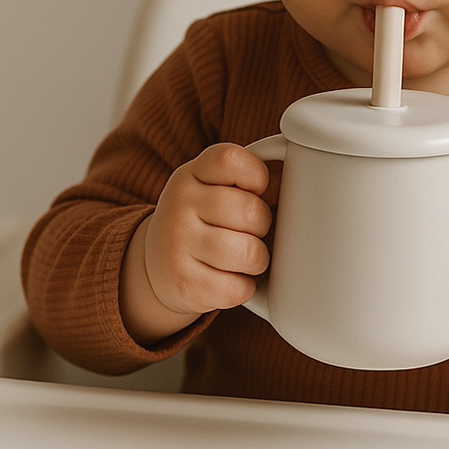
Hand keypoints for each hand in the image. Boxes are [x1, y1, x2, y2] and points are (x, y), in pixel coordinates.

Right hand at [120, 144, 274, 343]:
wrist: (156, 265)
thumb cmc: (203, 219)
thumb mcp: (216, 187)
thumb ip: (251, 179)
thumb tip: (292, 180)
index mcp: (191, 174)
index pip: (230, 160)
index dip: (257, 176)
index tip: (255, 190)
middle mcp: (179, 204)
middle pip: (251, 211)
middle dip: (263, 226)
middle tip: (250, 231)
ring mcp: (176, 244)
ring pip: (250, 253)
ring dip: (258, 260)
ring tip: (245, 257)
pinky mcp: (182, 284)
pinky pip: (238, 288)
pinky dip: (244, 287)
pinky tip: (230, 278)